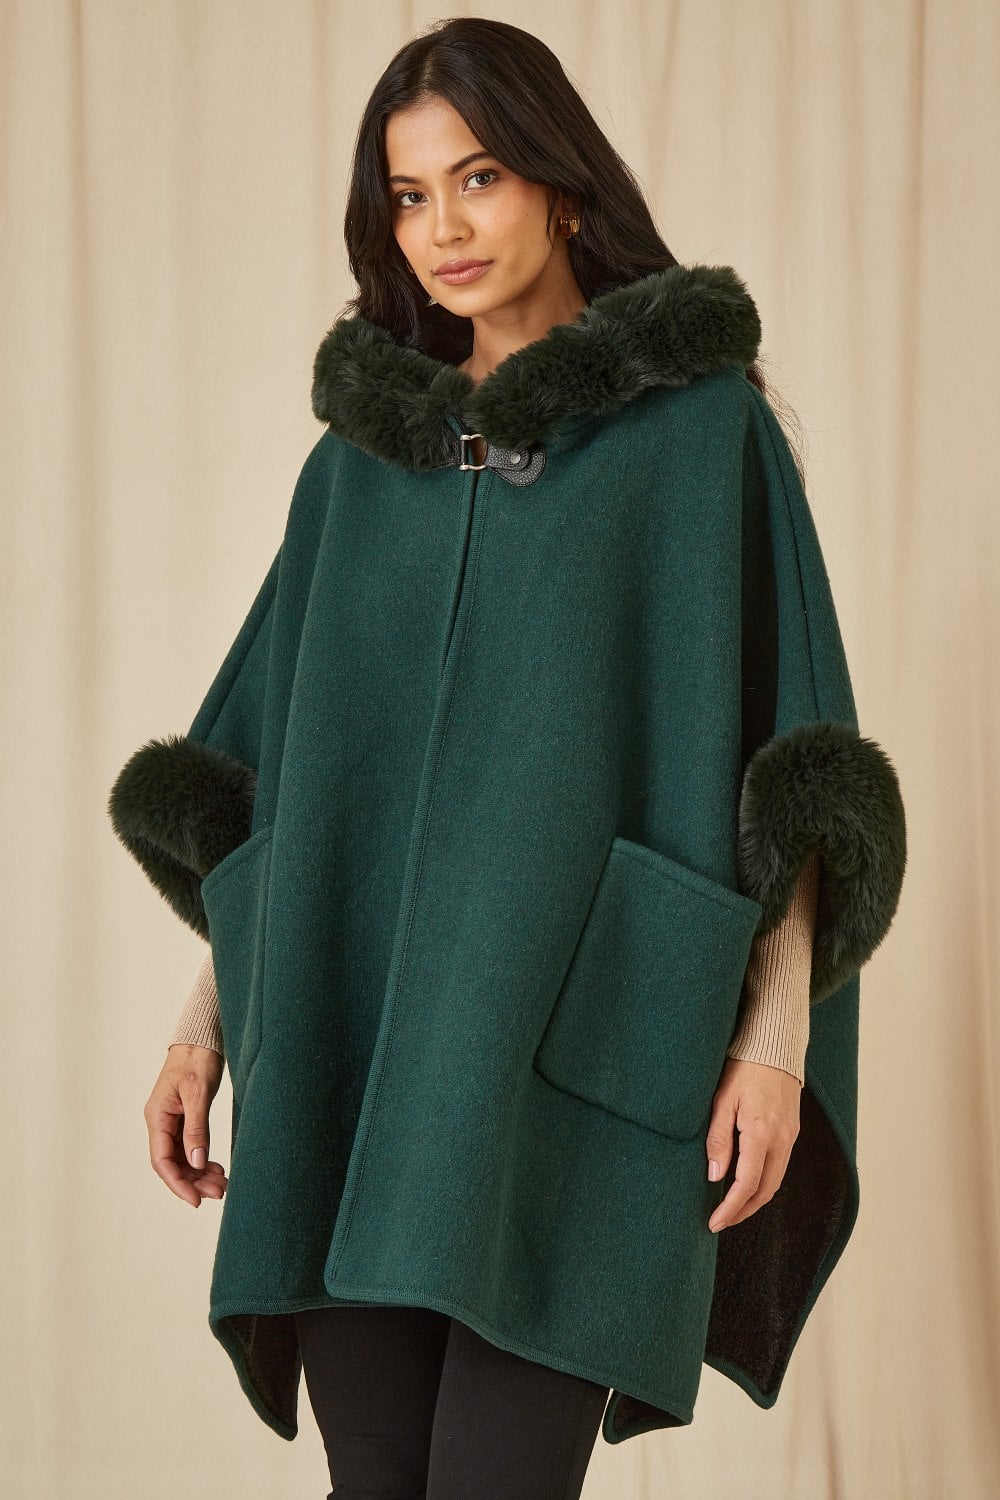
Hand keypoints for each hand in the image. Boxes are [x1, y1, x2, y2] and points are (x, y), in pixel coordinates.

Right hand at [145, 1043, 228, 1207]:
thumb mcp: (198, 1094)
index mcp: (157, 1117)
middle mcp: (161, 1122)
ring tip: (222, 1184)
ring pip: (182, 1158)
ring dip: (199, 1173)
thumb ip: (196, 1129)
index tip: (196, 1200)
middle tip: (219, 1192)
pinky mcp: (184, 1118)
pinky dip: (202, 1160)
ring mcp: (172, 1121)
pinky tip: (216, 1168)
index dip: (178, 1183)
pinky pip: (189, 1147)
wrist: (200, 1038)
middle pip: (173, 1163)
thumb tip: (197, 1163)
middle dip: (193, 1181)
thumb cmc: (197, 1060)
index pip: (162, 1161)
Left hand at [704, 1056, 800, 1231]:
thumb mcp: (722, 1100)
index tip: (714, 1222)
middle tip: (721, 1222)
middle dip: (743, 1211)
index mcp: (761, 1133)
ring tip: (731, 1208)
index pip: (747, 1184)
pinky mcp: (792, 1132)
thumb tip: (715, 1175)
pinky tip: (747, 1183)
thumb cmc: (743, 1069)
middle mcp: (781, 1140)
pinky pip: (779, 1166)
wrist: (774, 1048)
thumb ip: (719, 1139)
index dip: (730, 1208)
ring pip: (775, 1181)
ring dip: (754, 1199)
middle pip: (765, 1190)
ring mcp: (790, 1136)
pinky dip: (764, 1182)